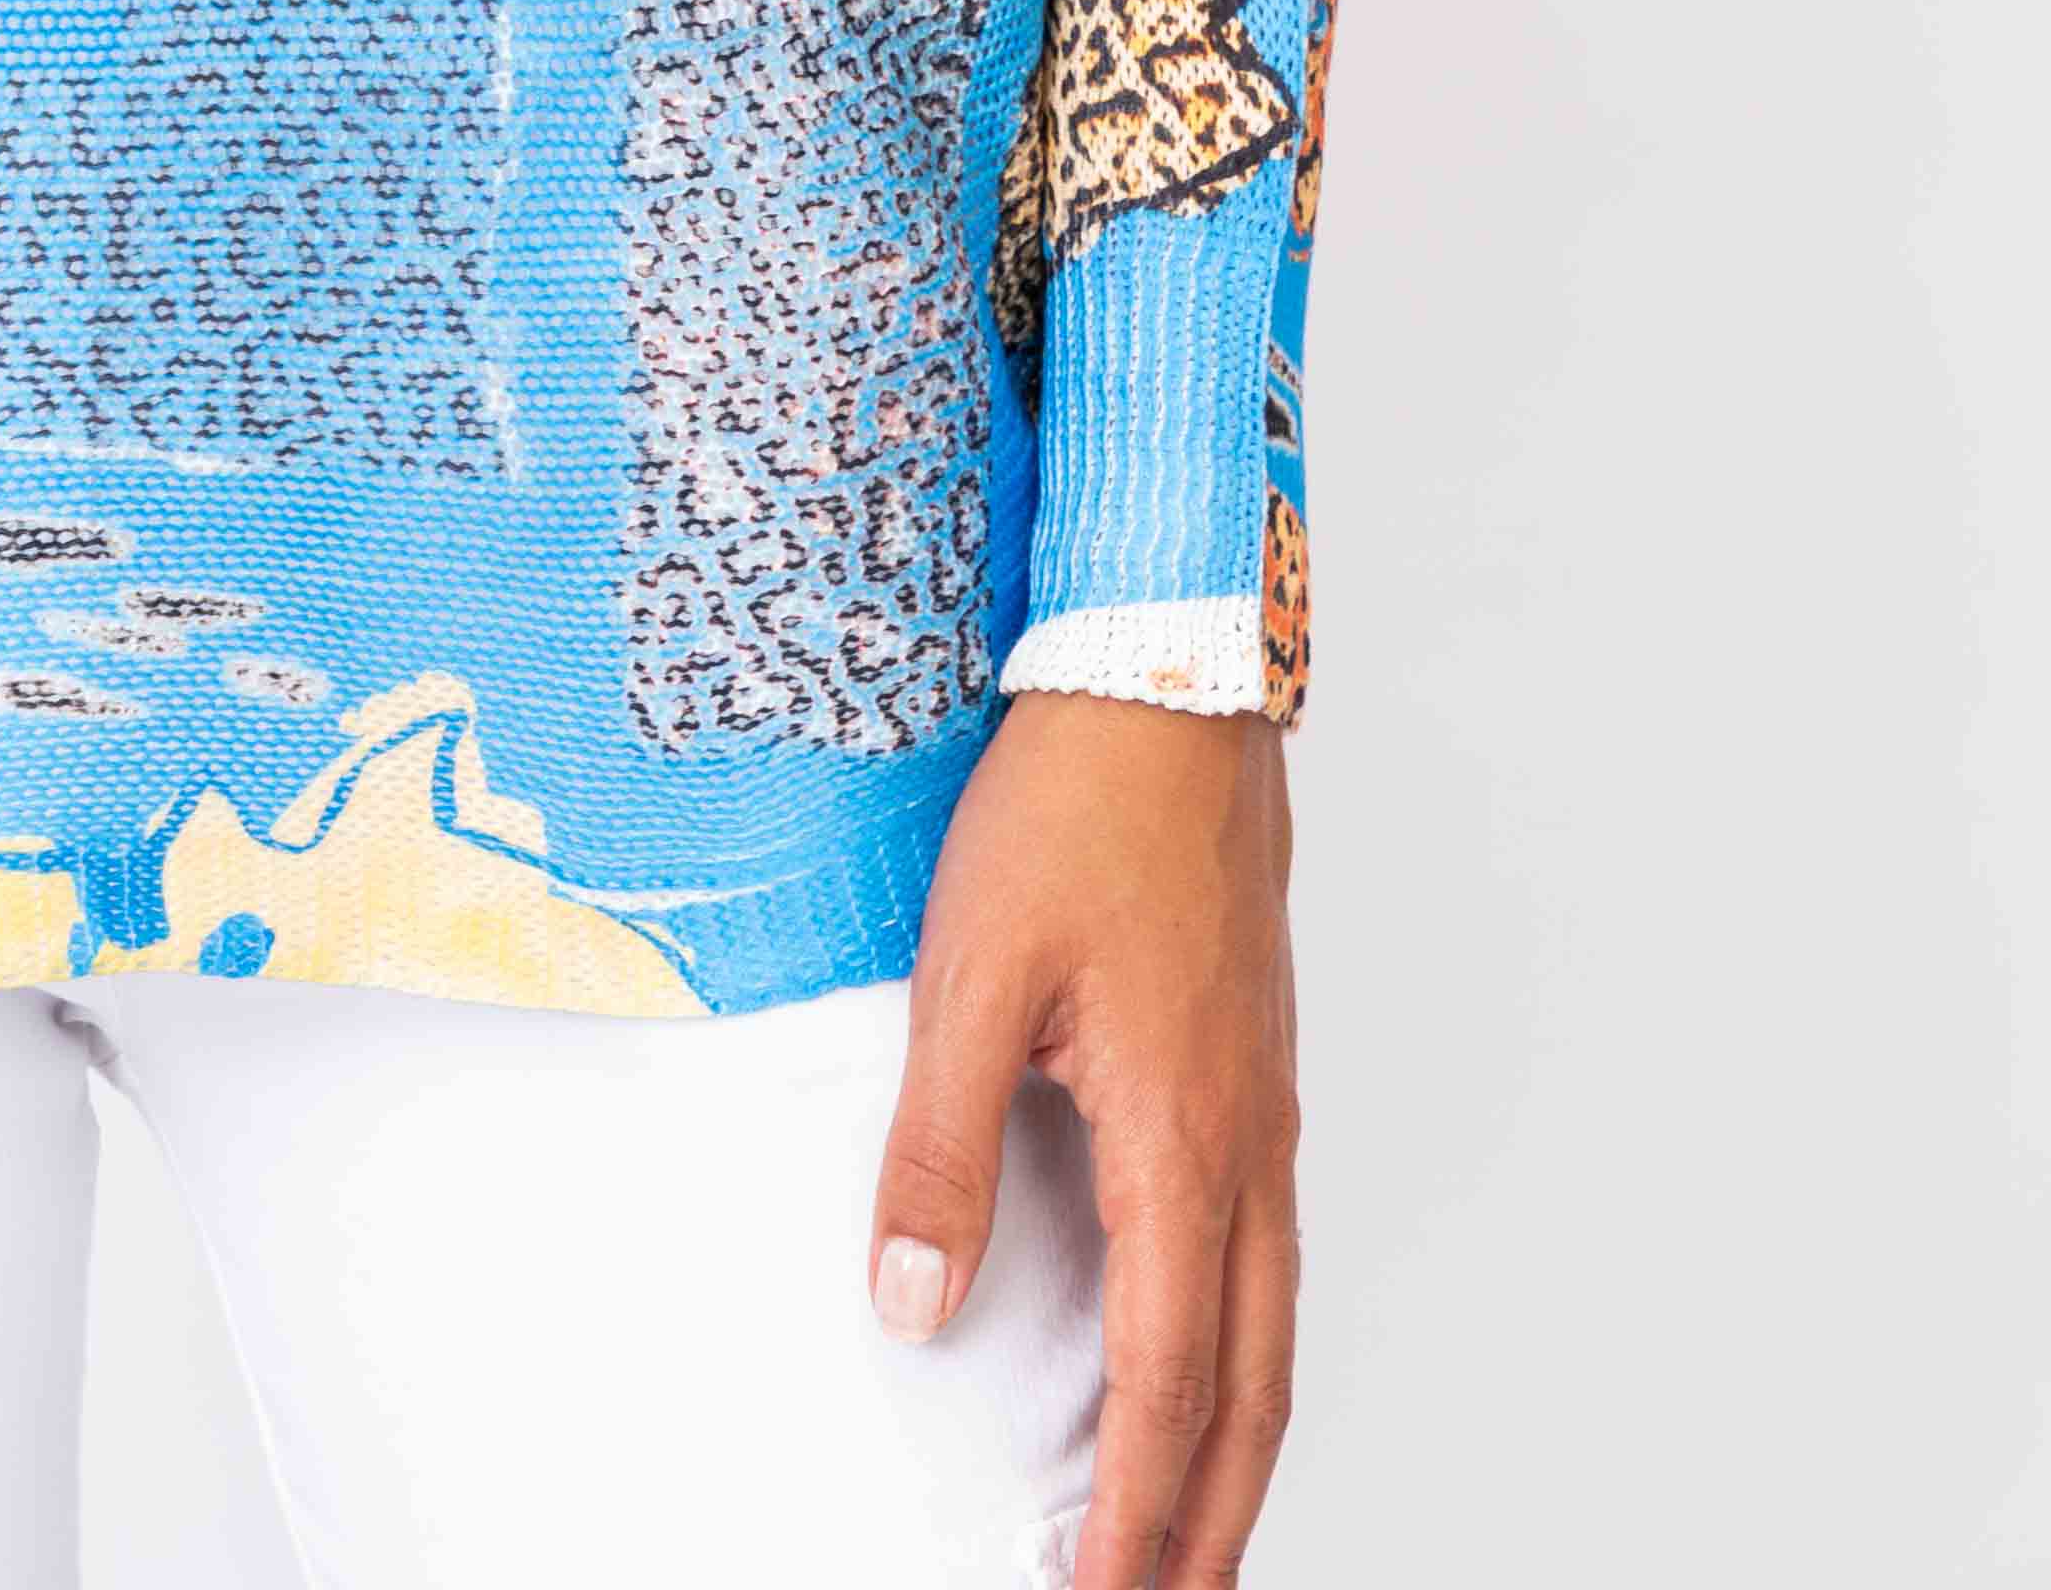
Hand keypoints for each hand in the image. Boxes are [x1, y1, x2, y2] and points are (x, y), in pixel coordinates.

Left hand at [869, 692, 1297, 1589]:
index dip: (1133, 1505)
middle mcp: (1249, 1145)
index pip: (1168, 1377)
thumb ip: (939, 1148)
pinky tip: (1200, 1360)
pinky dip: (1241, 1347)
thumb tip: (909, 1301)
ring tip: (1183, 1532)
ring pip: (1273, 1326)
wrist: (1169, 679)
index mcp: (1183, 1139)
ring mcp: (1264, 1108)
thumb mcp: (971, 974)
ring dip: (1233, 1444)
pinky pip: (1265, 1250)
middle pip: (1252, 1388)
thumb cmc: (1072, 807)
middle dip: (1207, 1519)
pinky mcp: (1254, 1070)